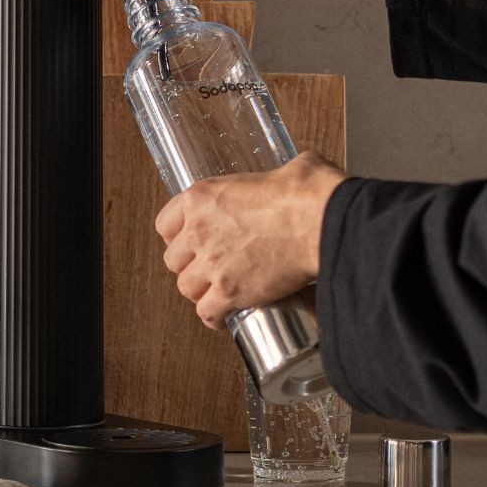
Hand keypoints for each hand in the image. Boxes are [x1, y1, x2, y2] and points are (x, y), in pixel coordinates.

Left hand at [155, 152, 348, 328]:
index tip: (188, 242)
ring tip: (217, 292)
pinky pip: (206, 312)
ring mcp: (212, 263)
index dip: (177, 236)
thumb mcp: (282, 169)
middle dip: (190, 265)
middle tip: (208, 268)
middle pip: (174, 259)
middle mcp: (199, 230)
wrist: (321, 221)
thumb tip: (297, 175)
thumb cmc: (306, 194)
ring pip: (186, 287)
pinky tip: (225, 315)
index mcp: (202, 197)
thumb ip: (276, 177)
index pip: (165, 224)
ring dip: (201, 291)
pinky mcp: (229, 291)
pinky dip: (215, 317)